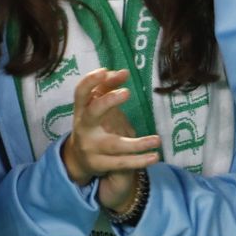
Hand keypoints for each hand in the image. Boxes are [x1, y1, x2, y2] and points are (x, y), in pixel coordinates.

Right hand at [59, 68, 161, 210]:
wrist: (78, 159)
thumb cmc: (92, 124)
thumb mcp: (95, 106)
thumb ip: (108, 87)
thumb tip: (124, 72)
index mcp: (81, 111)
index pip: (80, 93)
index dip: (89, 81)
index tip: (104, 71)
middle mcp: (83, 128)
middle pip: (92, 114)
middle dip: (108, 102)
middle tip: (127, 92)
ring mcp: (90, 148)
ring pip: (114, 144)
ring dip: (137, 144)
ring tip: (157, 140)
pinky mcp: (99, 164)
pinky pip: (121, 163)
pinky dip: (139, 161)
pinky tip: (155, 156)